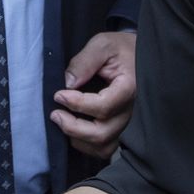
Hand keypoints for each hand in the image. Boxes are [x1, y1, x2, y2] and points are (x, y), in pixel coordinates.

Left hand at [52, 30, 136, 157]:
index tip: (58, 95)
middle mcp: (131, 111)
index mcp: (129, 89)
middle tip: (55, 114)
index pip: (103, 106)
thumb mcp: (103, 45)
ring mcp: (128, 123)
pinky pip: (106, 148)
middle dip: (73, 127)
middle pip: (102, 133)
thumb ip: (84, 62)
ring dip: (79, 139)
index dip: (77, 104)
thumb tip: (67, 83)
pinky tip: (74, 131)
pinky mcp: (122, 129)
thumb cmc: (121, 49)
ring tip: (63, 122)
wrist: (138, 55)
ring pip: (103, 146)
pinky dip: (87, 145)